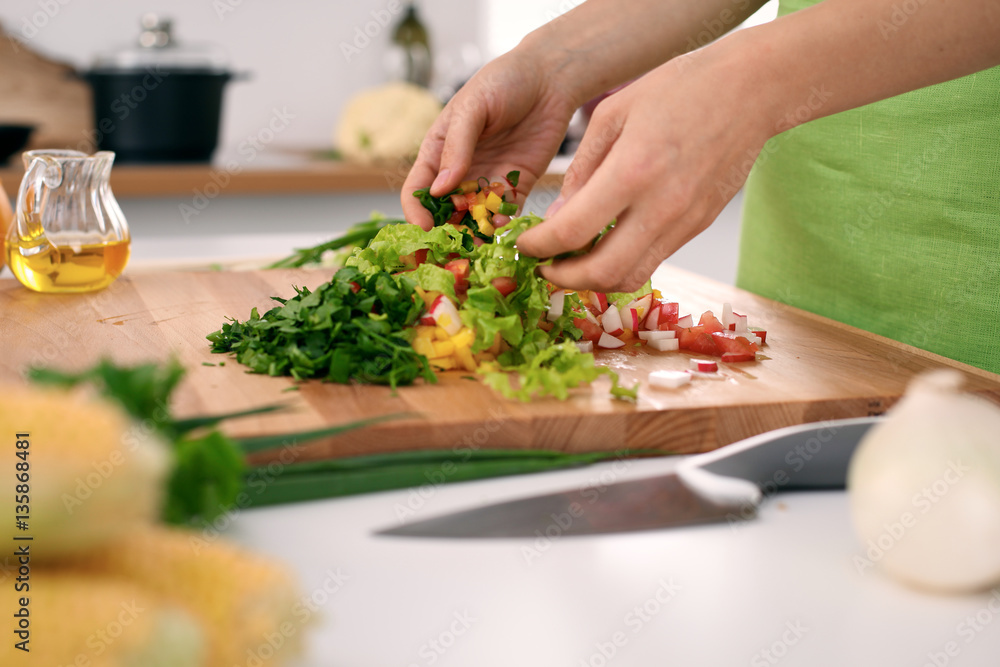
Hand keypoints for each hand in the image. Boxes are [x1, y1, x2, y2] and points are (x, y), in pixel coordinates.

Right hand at [402, 50, 577, 229]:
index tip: (425, 229)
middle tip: (452, 250)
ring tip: (480, 245)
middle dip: (445, 232)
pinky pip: (505, 213)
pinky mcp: (516, 186)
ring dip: (475, 234)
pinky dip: (503, 225)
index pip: (417, 190)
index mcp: (438, 151)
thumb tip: (438, 189)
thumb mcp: (472, 107)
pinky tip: (504, 226)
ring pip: (474, 218)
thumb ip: (457, 147)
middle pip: (444, 211)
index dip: (417, 212)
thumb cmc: (503, 82)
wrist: (550, 78)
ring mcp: (488, 180)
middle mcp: (460, 171)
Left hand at [516, 40, 772, 292]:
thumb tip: (558, 214)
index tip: (525, 244)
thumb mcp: (614, 112)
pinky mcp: (698, 227)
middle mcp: (660, 206)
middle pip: (602, 273)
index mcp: (632, 170)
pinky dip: (622, 263)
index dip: (539, 246)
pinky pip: (652, 260)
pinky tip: (607, 245)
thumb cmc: (682, 88)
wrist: (752, 90)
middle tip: (544, 267)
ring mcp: (684, 222)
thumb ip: (582, 168)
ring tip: (573, 263)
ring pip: (630, 277)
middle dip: (563, 279)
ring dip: (594, 281)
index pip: (572, 231)